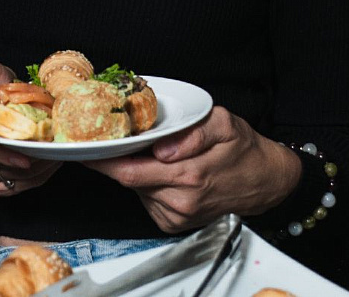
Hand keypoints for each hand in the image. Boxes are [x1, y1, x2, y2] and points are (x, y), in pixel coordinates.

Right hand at [0, 57, 60, 196]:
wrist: (4, 91)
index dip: (3, 155)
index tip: (25, 158)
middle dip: (26, 164)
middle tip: (51, 154)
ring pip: (5, 179)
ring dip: (33, 173)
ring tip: (53, 157)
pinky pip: (8, 188)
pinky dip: (30, 181)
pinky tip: (44, 167)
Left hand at [83, 107, 299, 232]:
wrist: (265, 180)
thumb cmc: (243, 149)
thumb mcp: (225, 125)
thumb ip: (193, 134)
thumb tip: (162, 148)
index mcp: (189, 176)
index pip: (131, 171)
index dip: (103, 161)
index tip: (83, 149)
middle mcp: (180, 200)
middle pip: (129, 181)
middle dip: (114, 161)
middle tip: (105, 140)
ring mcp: (177, 215)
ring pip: (138, 189)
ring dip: (136, 171)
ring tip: (150, 153)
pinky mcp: (175, 223)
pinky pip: (148, 200)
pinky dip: (148, 184)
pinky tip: (164, 172)